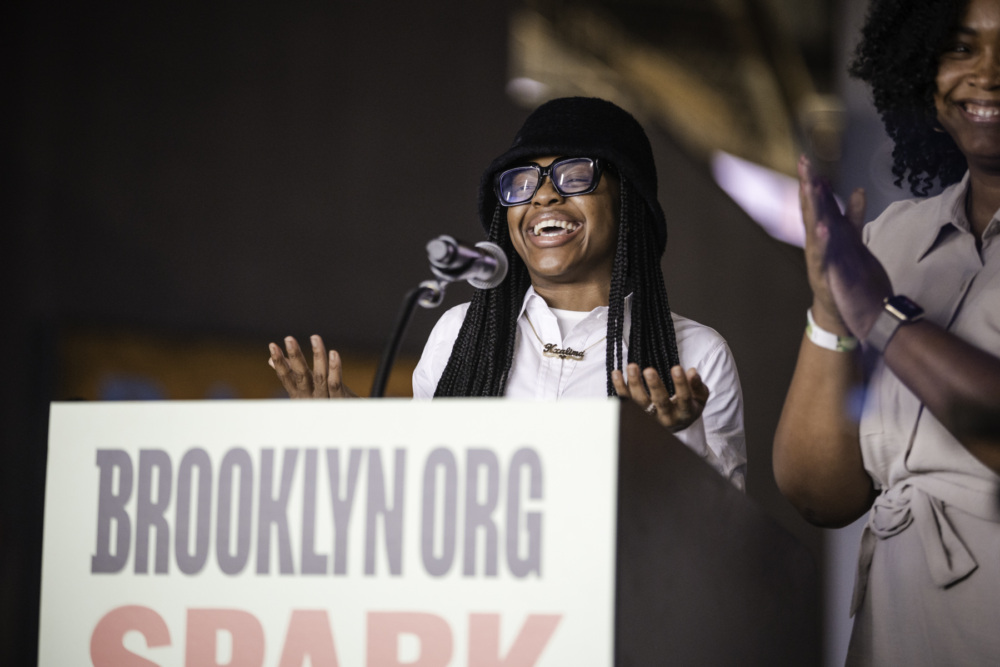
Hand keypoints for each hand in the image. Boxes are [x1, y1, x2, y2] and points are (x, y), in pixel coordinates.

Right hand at [268, 335, 357, 397]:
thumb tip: (269, 360)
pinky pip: (335, 384)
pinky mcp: (339, 401)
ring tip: (315, 337)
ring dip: (317, 356)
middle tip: (288, 338)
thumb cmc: (323, 401)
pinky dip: (334, 369)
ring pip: (320, 377)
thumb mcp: (306, 389)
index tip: (272, 345)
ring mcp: (324, 400)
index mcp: (299, 395)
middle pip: (300, 375)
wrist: (345, 423)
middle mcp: (309, 398)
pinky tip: (333, 353)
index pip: (286, 377)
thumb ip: (290, 374)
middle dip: (294, 356)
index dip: (279, 362)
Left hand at [612, 363, 709, 431]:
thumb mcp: (698, 398)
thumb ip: (697, 385)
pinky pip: (626, 400)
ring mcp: (650, 417)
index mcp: (684, 413)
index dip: (681, 384)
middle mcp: (666, 418)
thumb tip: (691, 371)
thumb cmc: (687, 406)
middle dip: (654, 386)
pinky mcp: (636, 413)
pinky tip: (616, 373)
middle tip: (649, 370)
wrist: (675, 424)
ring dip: (634, 384)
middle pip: (660, 402)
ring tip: (632, 366)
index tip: (677, 368)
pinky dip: (620, 387)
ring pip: (640, 402)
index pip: (684, 398)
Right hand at [799, 156, 891, 338]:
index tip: (807, 160)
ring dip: (811, 207)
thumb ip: (853, 217)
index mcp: (825, 235)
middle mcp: (817, 244)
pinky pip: (824, 255)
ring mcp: (818, 258)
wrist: (850, 312)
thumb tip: (856, 191)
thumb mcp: (852, 241)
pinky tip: (824, 226)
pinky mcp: (825, 274)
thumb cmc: (848, 277)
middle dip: (807, 187)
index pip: (817, 204)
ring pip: (813, 228)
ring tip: (809, 186)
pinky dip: (823, 241)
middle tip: (803, 164)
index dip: (812, 182)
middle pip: (812, 210)